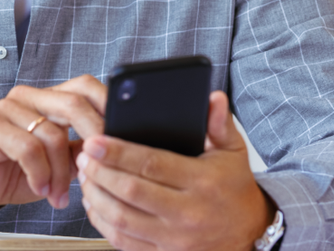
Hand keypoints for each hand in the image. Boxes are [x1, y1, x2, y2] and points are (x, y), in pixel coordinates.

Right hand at [0, 75, 106, 212]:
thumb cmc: (13, 171)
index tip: (123, 136)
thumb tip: (116, 148)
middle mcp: (28, 97)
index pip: (84, 86)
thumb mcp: (57, 161)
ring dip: (61, 173)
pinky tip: (39, 188)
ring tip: (58, 194)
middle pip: (74, 103)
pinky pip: (28, 149)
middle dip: (93, 137)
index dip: (107, 106)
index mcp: (47, 99)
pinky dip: (40, 175)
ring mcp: (8, 109)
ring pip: (53, 134)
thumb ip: (81, 149)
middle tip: (99, 167)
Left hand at [76, 91, 274, 250]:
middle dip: (100, 172)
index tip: (94, 141)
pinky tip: (95, 202)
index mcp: (202, 182)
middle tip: (83, 155)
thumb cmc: (235, 187)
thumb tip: (212, 97)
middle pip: (131, 191)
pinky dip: (102, 222)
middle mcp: (188, 213)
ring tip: (85, 175)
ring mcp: (175, 238)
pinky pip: (124, 241)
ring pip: (122, 218)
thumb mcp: (234, 152)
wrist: (251, 234)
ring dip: (96, 195)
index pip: (152, 165)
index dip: (118, 153)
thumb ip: (219, 123)